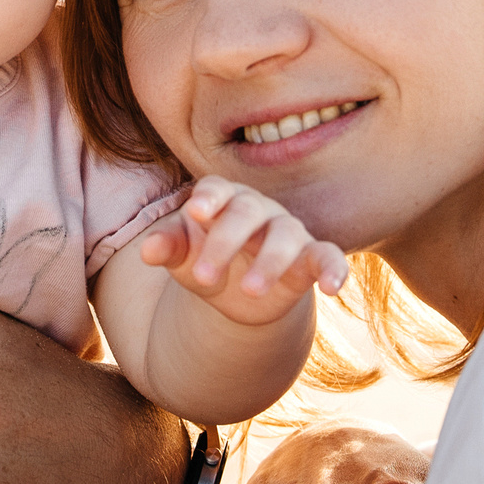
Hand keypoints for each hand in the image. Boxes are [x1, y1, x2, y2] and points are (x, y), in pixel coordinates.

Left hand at [136, 175, 347, 326]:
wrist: (235, 294)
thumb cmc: (204, 260)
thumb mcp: (182, 257)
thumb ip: (168, 247)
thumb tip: (147, 251)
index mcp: (223, 200)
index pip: (217, 188)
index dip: (209, 197)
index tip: (196, 212)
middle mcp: (258, 209)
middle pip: (248, 211)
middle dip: (226, 241)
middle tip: (202, 277)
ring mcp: (287, 231)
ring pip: (286, 234)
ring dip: (270, 261)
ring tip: (249, 291)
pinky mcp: (310, 259)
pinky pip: (329, 256)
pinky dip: (335, 268)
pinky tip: (334, 289)